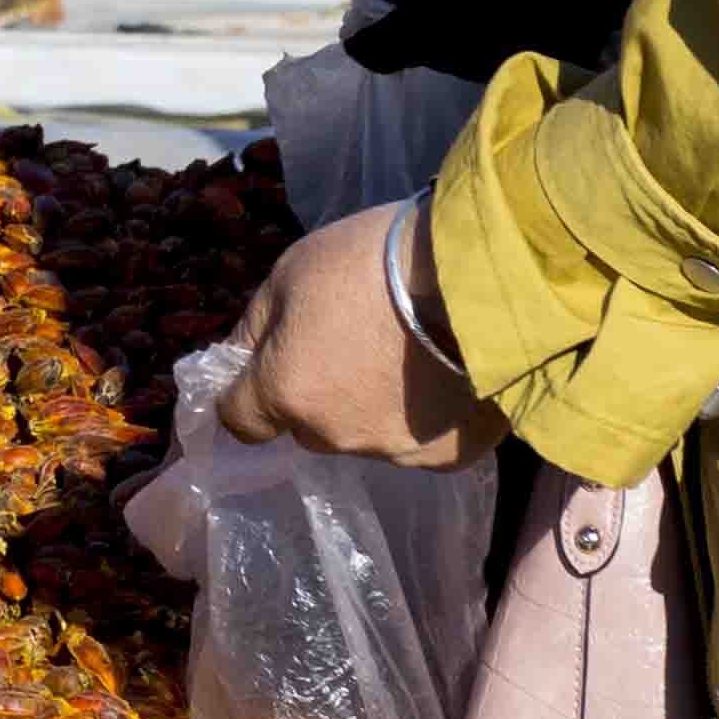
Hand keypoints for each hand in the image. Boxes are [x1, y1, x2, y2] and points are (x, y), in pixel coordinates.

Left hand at [222, 203, 494, 468]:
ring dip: (371, 403)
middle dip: (317, 392)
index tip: (269, 365)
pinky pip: (419, 440)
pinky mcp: (448, 457)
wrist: (481, 277)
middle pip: (307, 424)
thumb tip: (237, 361)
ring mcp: (393, 452)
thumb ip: (256, 328)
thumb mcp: (291, 272)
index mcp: (287, 393)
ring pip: (363, 432)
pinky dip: (424, 414)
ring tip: (408, 351)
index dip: (247, 393)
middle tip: (353, 339)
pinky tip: (444, 373)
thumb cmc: (374, 262)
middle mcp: (333, 436)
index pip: (239, 420)